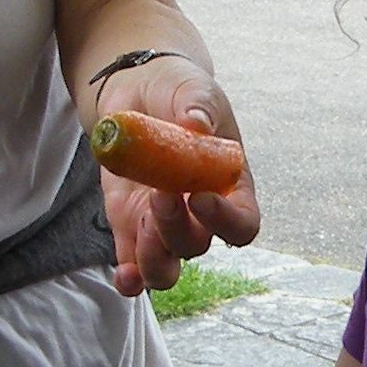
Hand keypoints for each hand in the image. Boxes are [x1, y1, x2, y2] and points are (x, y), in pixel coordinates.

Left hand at [93, 61, 259, 295]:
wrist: (137, 91)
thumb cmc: (176, 90)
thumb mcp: (192, 87)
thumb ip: (197, 104)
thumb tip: (195, 122)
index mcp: (229, 186)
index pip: (243, 223)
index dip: (227, 222)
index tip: (200, 197)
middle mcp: (200, 214)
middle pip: (197, 245)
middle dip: (177, 227)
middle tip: (160, 193)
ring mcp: (163, 224)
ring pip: (167, 266)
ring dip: (155, 258)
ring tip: (141, 223)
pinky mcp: (129, 226)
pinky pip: (133, 266)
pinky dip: (130, 278)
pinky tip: (123, 276)